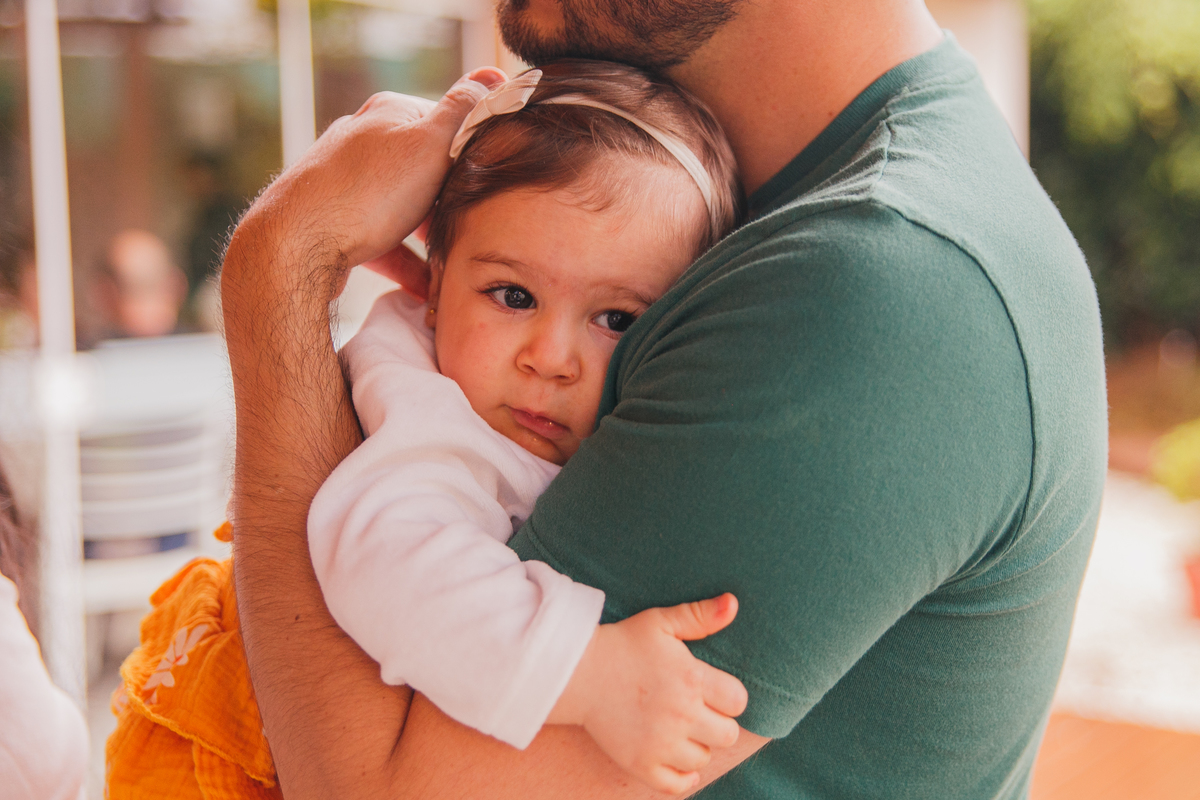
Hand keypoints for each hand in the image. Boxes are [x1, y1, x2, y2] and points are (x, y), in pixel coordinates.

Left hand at [225, 67, 505, 304]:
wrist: (294, 247)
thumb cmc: (366, 194)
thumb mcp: (430, 144)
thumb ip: (463, 112)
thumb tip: (491, 76)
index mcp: (387, 114)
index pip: (445, 123)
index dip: (472, 154)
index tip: (489, 184)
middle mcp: (361, 141)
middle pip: (424, 169)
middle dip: (450, 201)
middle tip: (473, 229)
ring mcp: (344, 182)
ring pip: (402, 208)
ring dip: (429, 238)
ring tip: (452, 263)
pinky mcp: (333, 222)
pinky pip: (380, 241)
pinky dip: (404, 264)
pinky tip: (424, 289)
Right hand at [548, 594, 748, 794]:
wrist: (576, 672)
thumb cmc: (622, 644)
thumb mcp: (660, 622)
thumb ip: (699, 615)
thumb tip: (734, 603)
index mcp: (691, 679)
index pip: (738, 701)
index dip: (730, 696)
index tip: (714, 691)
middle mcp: (681, 715)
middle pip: (727, 734)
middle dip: (719, 723)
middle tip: (701, 712)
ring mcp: (660, 743)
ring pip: (703, 759)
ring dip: (698, 746)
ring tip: (683, 730)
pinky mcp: (640, 763)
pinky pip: (677, 785)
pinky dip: (683, 777)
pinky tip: (678, 760)